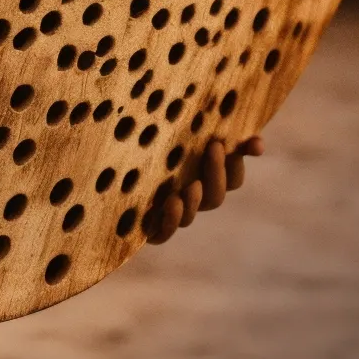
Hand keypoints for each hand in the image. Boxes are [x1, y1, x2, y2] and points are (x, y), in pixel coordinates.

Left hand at [143, 135, 260, 243]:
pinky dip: (171, 221)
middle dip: (218, 172)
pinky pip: (164, 233)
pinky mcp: (147, 226)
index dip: (240, 162)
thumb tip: (255, 139)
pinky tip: (171, 203)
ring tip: (191, 186)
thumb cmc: (144, 138)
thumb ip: (209, 125)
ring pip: (192, 215)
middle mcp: (189, 195)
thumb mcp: (176, 127)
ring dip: (194, 201)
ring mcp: (170, 212)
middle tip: (214, 147)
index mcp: (201, 175)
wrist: (103, 161)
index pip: (233, 177)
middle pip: (216, 196)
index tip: (247, 143)